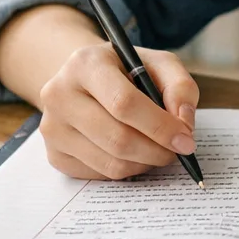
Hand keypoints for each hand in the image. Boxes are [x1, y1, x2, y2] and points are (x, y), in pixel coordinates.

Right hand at [36, 35, 199, 180]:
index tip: (186, 140)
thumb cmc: (125, 70)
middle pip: (117, 138)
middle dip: (156, 150)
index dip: (160, 126)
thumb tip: (184, 122)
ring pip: (110, 163)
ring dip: (144, 163)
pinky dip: (126, 169)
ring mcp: (52, 128)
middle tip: (177, 151)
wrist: (83, 79)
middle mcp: (60, 94)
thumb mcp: (156, 63)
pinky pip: (99, 175)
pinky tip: (133, 153)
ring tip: (157, 149)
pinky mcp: (54, 154)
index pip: (124, 103)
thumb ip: (179, 86)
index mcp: (85, 64)